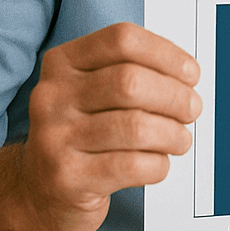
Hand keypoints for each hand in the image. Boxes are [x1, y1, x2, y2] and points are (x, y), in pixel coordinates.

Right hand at [18, 22, 201, 230]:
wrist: (38, 190)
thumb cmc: (82, 134)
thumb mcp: (93, 92)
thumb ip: (134, 73)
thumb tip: (187, 74)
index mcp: (62, 64)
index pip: (122, 40)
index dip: (166, 54)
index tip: (190, 74)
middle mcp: (52, 96)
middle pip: (131, 82)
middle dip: (176, 97)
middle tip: (191, 110)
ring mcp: (55, 138)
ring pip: (136, 127)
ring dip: (173, 134)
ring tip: (179, 140)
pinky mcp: (67, 177)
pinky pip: (132, 166)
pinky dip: (158, 164)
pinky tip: (157, 162)